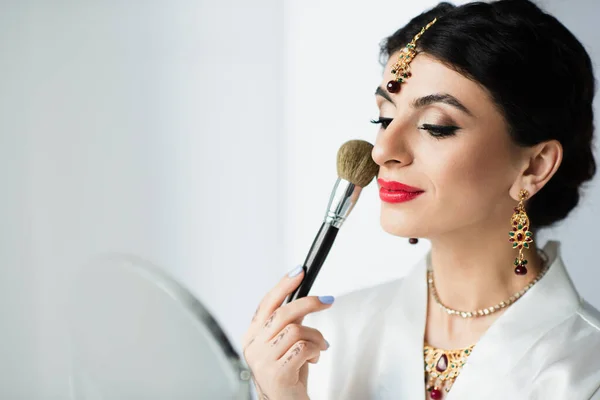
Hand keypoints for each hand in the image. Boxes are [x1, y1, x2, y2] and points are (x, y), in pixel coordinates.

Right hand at [242, 266, 332, 399]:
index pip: (266, 303)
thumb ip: (288, 322)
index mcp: (252, 336)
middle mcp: (253, 347)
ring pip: (296, 330)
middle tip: (327, 300)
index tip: (299, 272)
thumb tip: (305, 299)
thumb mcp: (284, 343)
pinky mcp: (277, 374)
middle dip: (309, 303)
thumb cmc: (288, 373)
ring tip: (320, 346)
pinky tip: (315, 358)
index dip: (283, 285)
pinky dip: (316, 350)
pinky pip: (303, 348)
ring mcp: (262, 361)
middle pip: (283, 313)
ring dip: (316, 336)